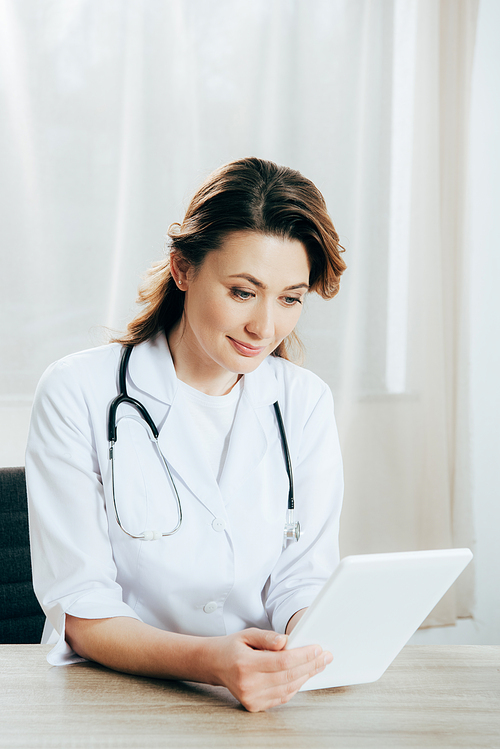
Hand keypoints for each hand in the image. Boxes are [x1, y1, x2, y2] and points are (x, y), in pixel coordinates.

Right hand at [206, 628, 331, 711]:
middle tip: (325, 656)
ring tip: (318, 664)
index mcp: (245, 664)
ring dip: (306, 676)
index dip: (303, 655)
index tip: (317, 649)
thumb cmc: (233, 647)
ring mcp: (251, 698)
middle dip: (310, 665)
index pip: (282, 661)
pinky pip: (282, 697)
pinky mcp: (255, 705)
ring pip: (288, 688)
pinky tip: (303, 675)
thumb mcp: (247, 634)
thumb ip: (267, 637)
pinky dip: (295, 686)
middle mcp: (248, 684)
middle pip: (288, 676)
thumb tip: (286, 641)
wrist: (215, 665)